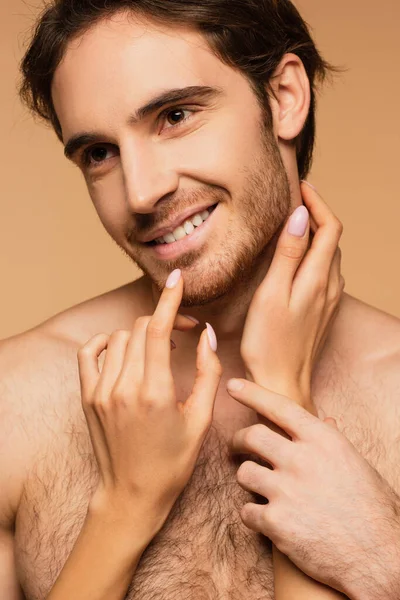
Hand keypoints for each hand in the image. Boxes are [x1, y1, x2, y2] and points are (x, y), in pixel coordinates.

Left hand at [77, 269, 221, 538]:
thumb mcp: (200, 419)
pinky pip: (91, 352)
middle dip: (164, 321)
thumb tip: (207, 335)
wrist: (132, 493)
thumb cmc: (172, 462)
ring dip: (142, 334)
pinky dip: (107, 342)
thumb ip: (208, 373)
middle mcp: (124, 387)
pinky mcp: (88, 396)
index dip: (169, 300)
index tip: (177, 279)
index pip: (158, 330)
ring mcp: (102, 390)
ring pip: (120, 337)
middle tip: (183, 333)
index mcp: (154, 392)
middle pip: (141, 328)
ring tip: (159, 350)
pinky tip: (124, 349)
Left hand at [227, 379, 399, 596]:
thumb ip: (333, 441)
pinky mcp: (275, 523)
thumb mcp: (356, 465)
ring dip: (248, 479)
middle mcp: (301, 460)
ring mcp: (286, 491)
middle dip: (237, 440)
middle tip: (235, 446)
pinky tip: (265, 519)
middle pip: (251, 436)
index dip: (252, 393)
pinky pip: (246, 510)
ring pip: (244, 473)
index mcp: (323, 441)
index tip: (232, 386)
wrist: (379, 558)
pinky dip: (252, 515)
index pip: (279, 406)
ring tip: (259, 488)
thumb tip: (325, 420)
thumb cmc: (372, 509)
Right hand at [240, 181, 344, 408]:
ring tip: (293, 222)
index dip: (318, 203)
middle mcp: (330, 286)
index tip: (301, 187)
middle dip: (317, 214)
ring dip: (316, 233)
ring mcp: (328, 299)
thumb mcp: (272, 294)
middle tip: (293, 199)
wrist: (283, 384)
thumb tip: (300, 216)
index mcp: (318, 278)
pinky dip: (313, 253)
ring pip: (329, 255)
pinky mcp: (321, 310)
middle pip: (332, 238)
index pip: (330, 227)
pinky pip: (324, 271)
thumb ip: (287, 255)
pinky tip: (295, 258)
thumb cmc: (270, 344)